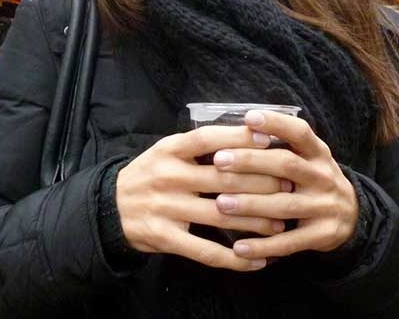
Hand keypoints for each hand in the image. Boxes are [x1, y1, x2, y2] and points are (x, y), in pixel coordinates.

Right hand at [116, 125, 290, 271]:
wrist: (109, 208)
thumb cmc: (150, 175)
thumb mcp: (166, 151)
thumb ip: (199, 146)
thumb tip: (249, 136)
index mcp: (169, 150)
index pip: (206, 139)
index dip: (237, 137)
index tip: (268, 139)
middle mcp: (167, 176)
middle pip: (222, 179)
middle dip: (261, 183)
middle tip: (289, 187)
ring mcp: (165, 208)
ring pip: (220, 216)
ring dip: (256, 222)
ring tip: (281, 225)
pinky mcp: (164, 237)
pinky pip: (205, 251)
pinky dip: (234, 259)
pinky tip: (256, 261)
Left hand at [212, 110, 358, 260]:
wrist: (352, 216)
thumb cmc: (312, 179)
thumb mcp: (306, 158)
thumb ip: (279, 145)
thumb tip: (234, 129)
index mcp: (318, 152)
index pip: (299, 132)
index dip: (276, 123)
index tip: (248, 117)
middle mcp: (324, 176)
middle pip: (287, 165)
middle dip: (251, 162)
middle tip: (218, 160)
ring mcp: (325, 207)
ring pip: (284, 205)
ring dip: (251, 205)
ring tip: (221, 203)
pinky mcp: (323, 235)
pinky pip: (289, 242)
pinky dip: (263, 246)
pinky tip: (239, 248)